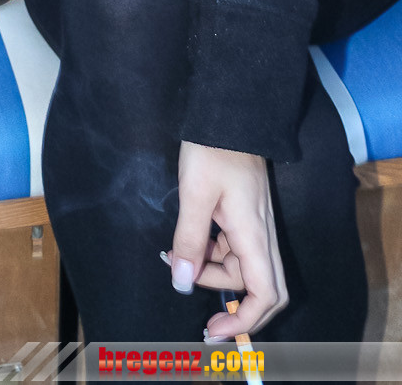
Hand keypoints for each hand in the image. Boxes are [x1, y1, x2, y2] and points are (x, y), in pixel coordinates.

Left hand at [163, 140, 287, 338]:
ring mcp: (254, 223)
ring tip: (174, 257)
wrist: (229, 112)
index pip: (266, 295)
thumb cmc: (213, 149)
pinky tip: (185, 241)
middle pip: (258, 287)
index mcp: (254, 235)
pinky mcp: (244, 212)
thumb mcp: (194, 194)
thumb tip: (183, 283)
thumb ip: (190, 240)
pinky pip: (233, 246)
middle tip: (195, 303)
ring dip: (211, 271)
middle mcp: (261, 234)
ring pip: (240, 266)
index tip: (215, 330)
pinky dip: (211, 251)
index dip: (246, 321)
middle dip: (230, 303)